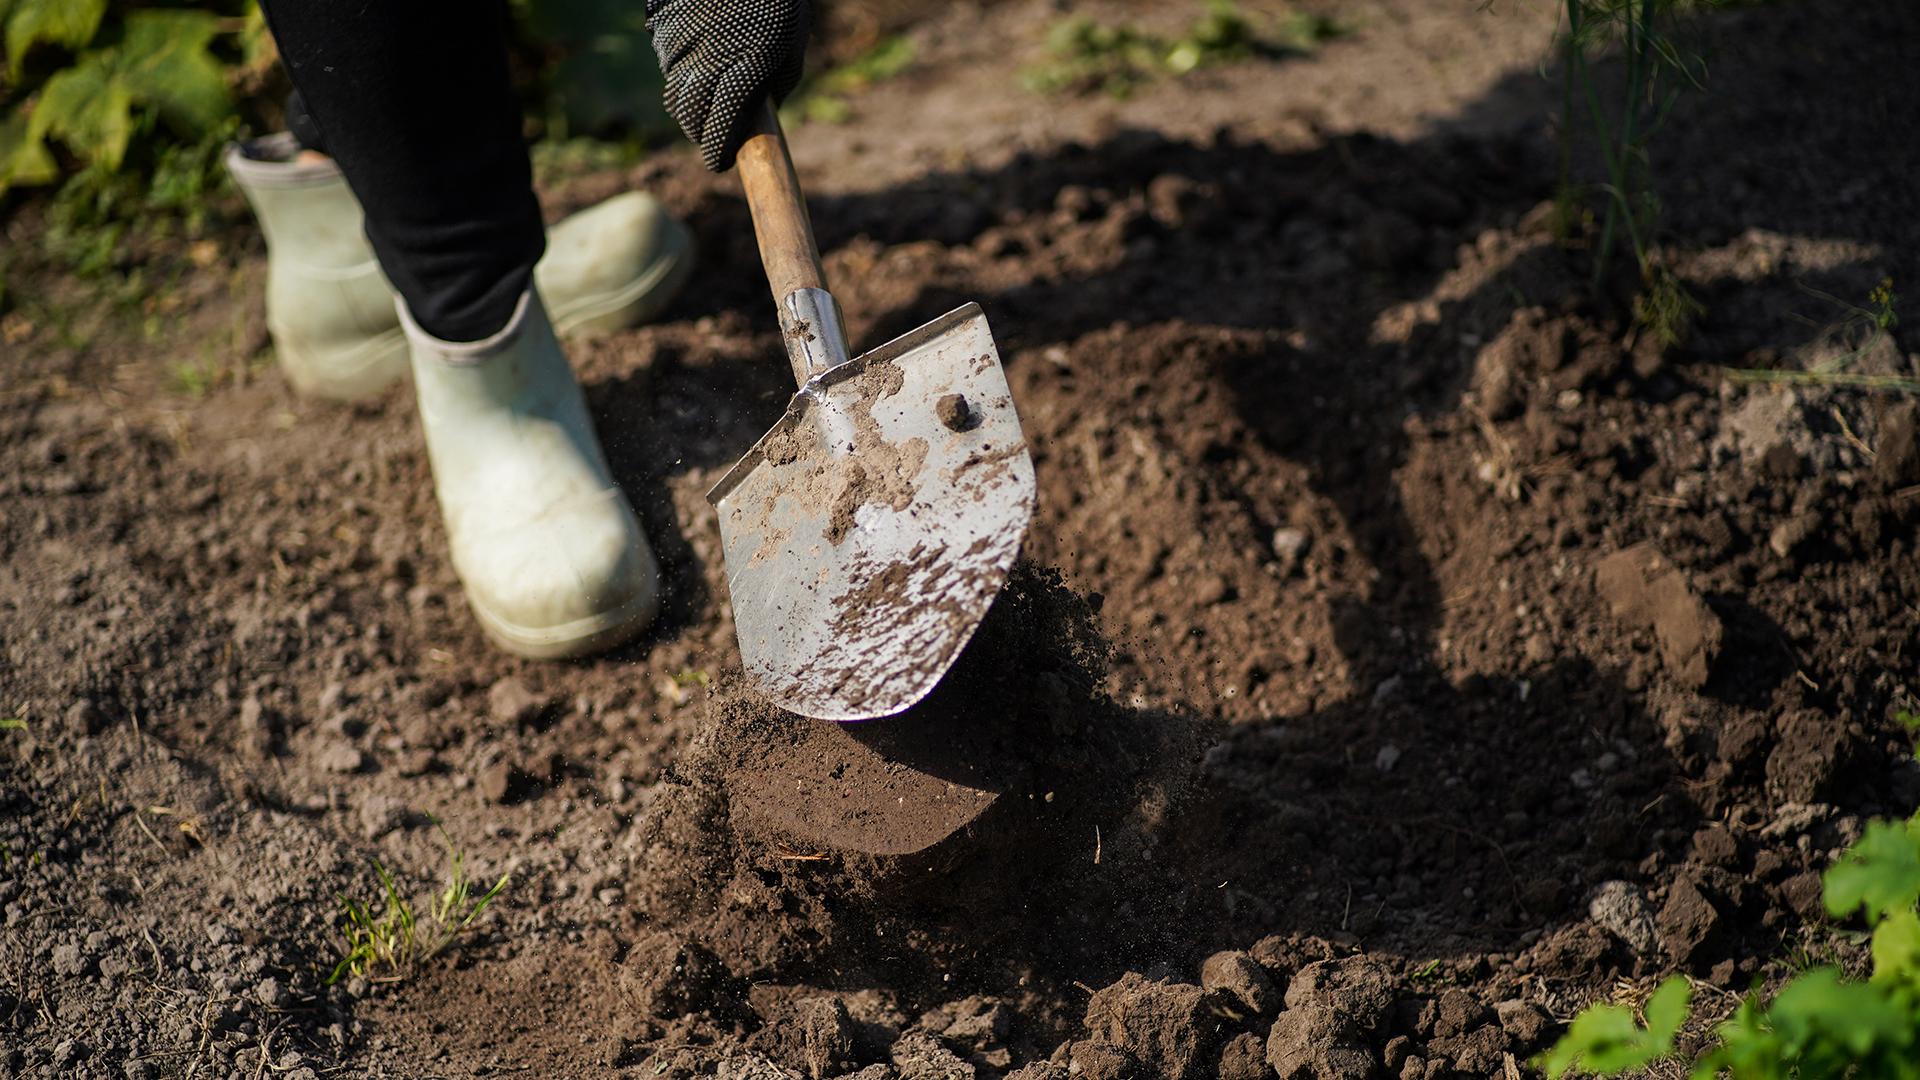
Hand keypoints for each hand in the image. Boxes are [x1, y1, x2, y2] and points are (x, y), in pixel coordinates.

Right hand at [646, 0, 809, 171]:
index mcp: (746, 65)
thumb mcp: (791, 43)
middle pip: (690, 115)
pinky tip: (699, 64)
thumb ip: (777, 84)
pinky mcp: (664, 25)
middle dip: (700, 134)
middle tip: (713, 138)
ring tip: (709, 101)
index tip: (721, 163)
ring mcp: (681, 39)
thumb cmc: (777, 1)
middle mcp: (708, 55)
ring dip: (689, 106)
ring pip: (674, 91)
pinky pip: (667, 63)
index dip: (717, 151)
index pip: (720, 126)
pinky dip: (680, 73)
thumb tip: (761, 117)